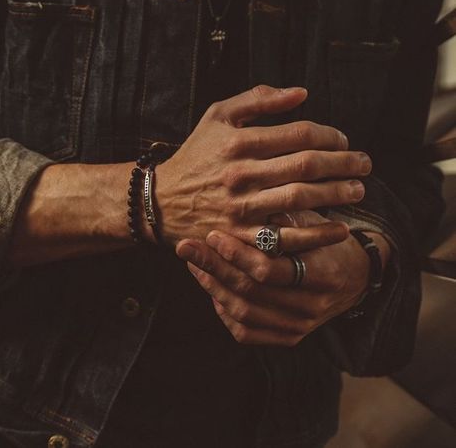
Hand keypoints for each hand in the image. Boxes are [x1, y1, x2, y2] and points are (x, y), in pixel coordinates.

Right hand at [155, 85, 371, 245]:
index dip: (331, 135)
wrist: (161, 201)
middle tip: (365, 164)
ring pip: (300, 198)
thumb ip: (257, 99)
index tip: (344, 140)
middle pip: (307, 165)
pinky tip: (339, 229)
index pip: (300, 133)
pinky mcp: (240, 237)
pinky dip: (316, 234)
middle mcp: (242, 173)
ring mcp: (241, 208)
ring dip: (337, 194)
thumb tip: (301, 92)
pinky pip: (285, 237)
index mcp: (239, 141)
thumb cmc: (195, 156)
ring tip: (359, 190)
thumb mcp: (217, 116)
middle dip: (344, 163)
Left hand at [176, 213, 389, 346]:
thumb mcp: (317, 224)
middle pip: (251, 292)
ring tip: (195, 264)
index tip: (212, 235)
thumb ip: (289, 219)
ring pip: (244, 313)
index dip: (237, 254)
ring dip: (213, 288)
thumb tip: (255, 205)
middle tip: (187, 247)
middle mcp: (311, 307)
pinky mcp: (289, 337)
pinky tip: (212, 290)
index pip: (270, 270)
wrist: (355, 278)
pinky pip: (247, 332)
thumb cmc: (331, 243)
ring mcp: (299, 326)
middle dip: (214, 268)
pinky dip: (224, 311)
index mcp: (323, 275)